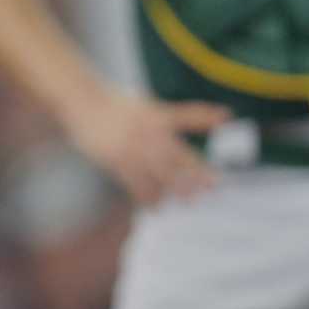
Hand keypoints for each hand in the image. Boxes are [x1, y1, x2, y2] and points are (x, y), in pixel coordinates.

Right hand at [65, 87, 227, 204]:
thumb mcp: (140, 104)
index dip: (206, 115)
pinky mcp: (116, 159)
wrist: (81, 101)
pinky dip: (148, 196)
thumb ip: (159, 119)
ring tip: (190, 202)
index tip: (227, 117)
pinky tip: (156, 207)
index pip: (187, 114)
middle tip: (214, 184)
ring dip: (176, 188)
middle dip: (196, 170)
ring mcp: (132, 145)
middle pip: (177, 152)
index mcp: (155, 113)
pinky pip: (136, 182)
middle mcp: (147, 129)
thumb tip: (173, 132)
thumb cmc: (112, 103)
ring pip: (159, 171)